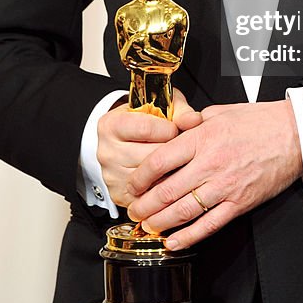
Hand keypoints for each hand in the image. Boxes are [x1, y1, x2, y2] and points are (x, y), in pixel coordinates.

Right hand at [97, 88, 200, 207]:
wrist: (123, 139)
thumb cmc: (144, 120)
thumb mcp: (160, 106)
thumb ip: (179, 111)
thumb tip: (195, 120)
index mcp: (112, 125)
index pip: (145, 129)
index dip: (168, 129)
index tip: (174, 128)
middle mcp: (108, 152)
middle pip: (150, 157)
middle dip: (171, 152)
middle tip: (177, 147)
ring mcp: (112, 175)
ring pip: (152, 179)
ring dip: (169, 171)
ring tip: (173, 161)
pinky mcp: (119, 195)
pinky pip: (149, 196)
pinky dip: (162, 187)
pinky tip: (168, 176)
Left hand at [126, 100, 302, 249]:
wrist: (294, 134)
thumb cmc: (259, 121)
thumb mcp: (220, 111)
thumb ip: (195, 122)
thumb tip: (176, 129)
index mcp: (202, 139)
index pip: (159, 161)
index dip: (140, 177)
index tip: (133, 184)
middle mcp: (210, 164)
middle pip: (166, 191)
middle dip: (144, 205)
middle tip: (133, 211)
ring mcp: (225, 186)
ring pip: (183, 211)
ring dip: (160, 223)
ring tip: (147, 227)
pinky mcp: (239, 203)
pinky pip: (209, 225)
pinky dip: (188, 237)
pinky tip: (174, 242)